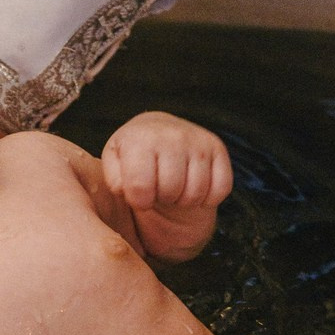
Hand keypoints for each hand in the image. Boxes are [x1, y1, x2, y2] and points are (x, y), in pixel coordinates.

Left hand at [101, 110, 232, 211]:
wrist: (159, 133)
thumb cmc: (133, 156)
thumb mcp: (115, 164)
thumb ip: (114, 180)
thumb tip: (127, 188)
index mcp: (140, 138)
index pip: (140, 187)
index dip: (139, 200)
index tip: (138, 193)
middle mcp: (172, 135)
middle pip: (171, 190)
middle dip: (162, 198)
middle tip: (158, 187)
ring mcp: (198, 141)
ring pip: (196, 193)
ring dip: (183, 199)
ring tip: (173, 186)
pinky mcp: (218, 149)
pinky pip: (220, 189)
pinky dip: (207, 197)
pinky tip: (192, 185)